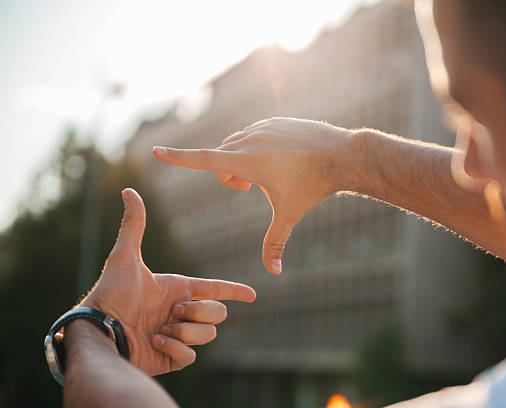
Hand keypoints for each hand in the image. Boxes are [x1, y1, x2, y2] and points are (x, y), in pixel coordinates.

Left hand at [80, 188, 255, 374]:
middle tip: (173, 312)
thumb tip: (128, 190)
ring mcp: (178, 336)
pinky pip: (191, 356)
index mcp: (178, 290)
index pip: (215, 289)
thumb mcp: (124, 257)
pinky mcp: (172, 358)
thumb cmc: (110, 293)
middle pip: (218, 314)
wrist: (99, 331)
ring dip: (185, 331)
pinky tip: (155, 342)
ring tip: (160, 330)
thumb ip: (133, 225)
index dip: (235, 291)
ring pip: (208, 335)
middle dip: (200, 312)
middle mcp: (181, 312)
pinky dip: (175, 348)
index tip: (252, 295)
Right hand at [152, 117, 357, 274]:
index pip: (203, 160)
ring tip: (265, 174)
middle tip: (248, 189)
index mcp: (247, 162)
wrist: (342, 155)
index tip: (156, 151)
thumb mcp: (289, 215)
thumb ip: (275, 243)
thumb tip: (273, 273)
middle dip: (227, 175)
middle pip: (220, 157)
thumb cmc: (313, 186)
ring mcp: (263, 127)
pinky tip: (280, 158)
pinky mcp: (274, 121)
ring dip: (240, 160)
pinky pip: (253, 134)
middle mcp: (250, 140)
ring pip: (235, 144)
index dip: (178, 158)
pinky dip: (256, 148)